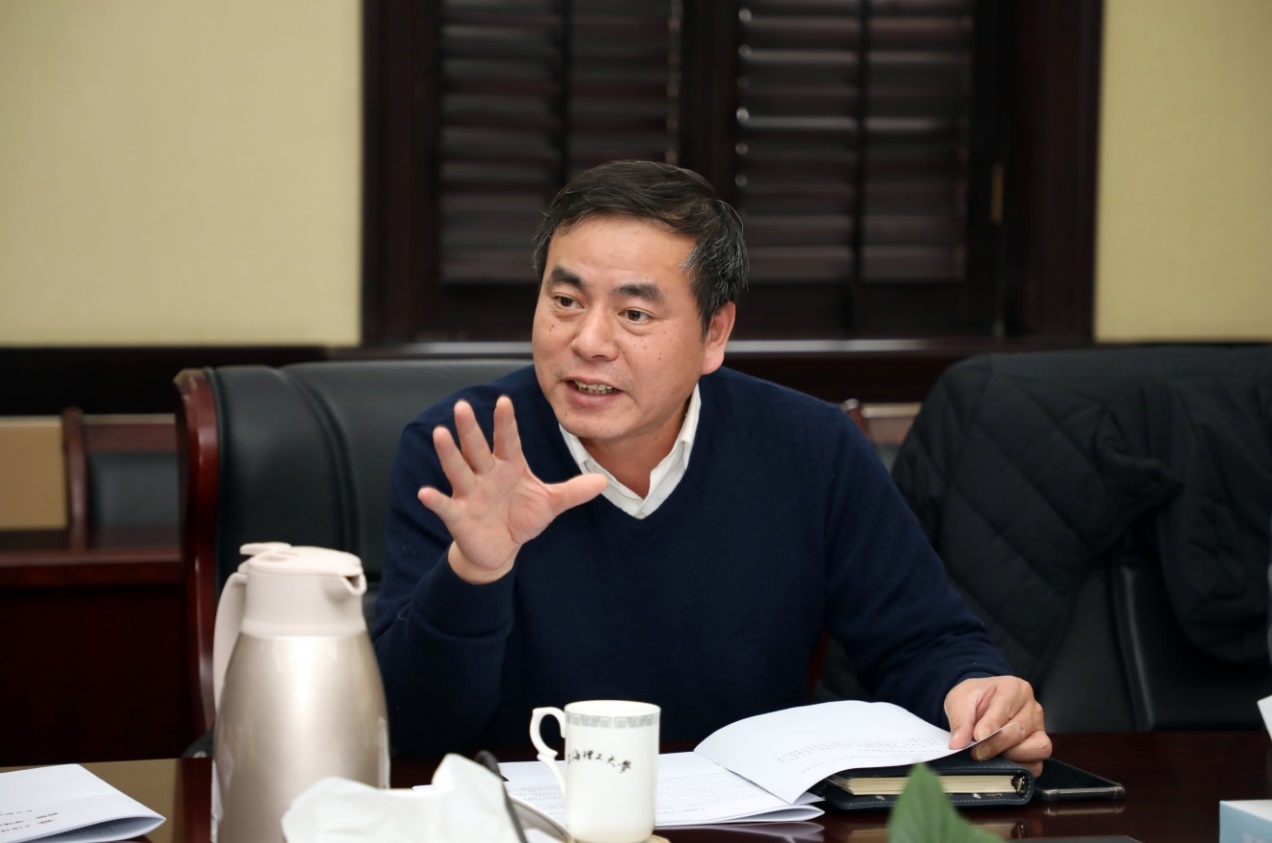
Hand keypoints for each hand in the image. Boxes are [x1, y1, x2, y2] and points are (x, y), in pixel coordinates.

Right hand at [417, 396, 607, 584]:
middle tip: (462, 406)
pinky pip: (446, 506)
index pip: (508, 440)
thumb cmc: (521, 517)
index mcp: (509, 466)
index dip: (505, 422)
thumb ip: (573, 491)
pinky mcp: (458, 516)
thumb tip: (604, 481)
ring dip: (449, 453)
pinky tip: (425, 493)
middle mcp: (486, 474)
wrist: (500, 548)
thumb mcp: (550, 504)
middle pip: (477, 448)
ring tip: (440, 434)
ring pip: (458, 469)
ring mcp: (470, 493)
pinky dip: (435, 500)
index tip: (505, 400)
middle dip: (470, 429)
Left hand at [944, 676, 1051, 776]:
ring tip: (991, 756)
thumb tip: (958, 744)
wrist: (978, 706)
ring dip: (1012, 756)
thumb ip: (960, 720)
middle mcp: (1032, 707)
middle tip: (976, 752)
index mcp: (1014, 688)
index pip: (1006, 706)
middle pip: (1019, 730)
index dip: (992, 724)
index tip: (977, 736)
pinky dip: (1021, 767)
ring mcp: (1039, 728)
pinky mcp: (1039, 748)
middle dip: (995, 744)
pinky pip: (1038, 764)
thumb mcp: (960, 700)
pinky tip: (1002, 763)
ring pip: (1036, 748)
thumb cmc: (973, 700)